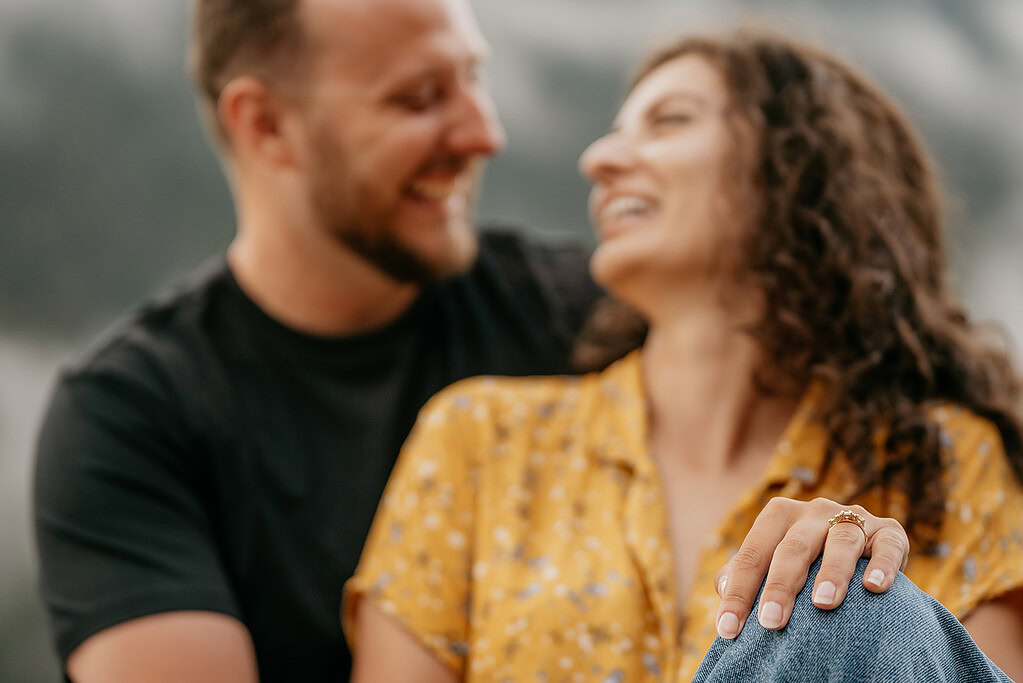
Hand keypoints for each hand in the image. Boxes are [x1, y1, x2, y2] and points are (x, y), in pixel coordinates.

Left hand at [713, 497, 908, 639]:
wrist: (862, 549)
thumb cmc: (806, 561)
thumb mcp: (773, 560)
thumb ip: (744, 572)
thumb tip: (723, 590)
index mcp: (779, 515)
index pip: (753, 554)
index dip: (739, 592)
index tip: (728, 629)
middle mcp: (814, 511)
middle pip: (792, 547)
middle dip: (780, 585)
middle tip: (770, 622)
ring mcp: (852, 517)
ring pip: (840, 540)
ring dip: (832, 572)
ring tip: (822, 603)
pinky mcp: (888, 531)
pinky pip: (887, 544)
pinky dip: (882, 565)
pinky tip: (874, 588)